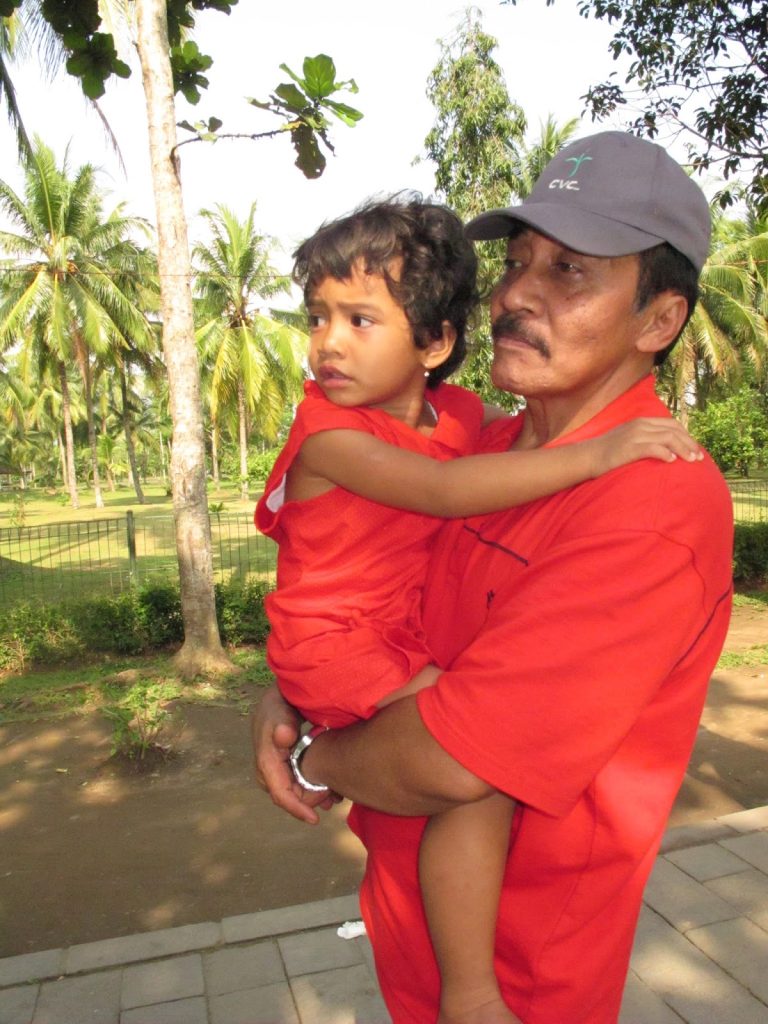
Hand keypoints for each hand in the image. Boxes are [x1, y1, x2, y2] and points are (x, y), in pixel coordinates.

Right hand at [251, 685, 337, 823]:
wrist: (281, 694)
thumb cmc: (280, 701)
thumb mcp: (280, 709)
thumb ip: (283, 723)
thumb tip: (283, 737)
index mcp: (266, 760)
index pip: (280, 792)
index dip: (296, 807)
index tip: (314, 819)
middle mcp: (268, 768)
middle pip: (288, 796)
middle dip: (308, 803)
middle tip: (333, 801)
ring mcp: (275, 766)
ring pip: (292, 790)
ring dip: (311, 795)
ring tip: (334, 797)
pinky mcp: (284, 763)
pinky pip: (296, 781)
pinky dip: (312, 785)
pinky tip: (330, 786)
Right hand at [594, 417, 701, 474]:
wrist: (587, 456)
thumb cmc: (608, 452)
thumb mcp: (629, 439)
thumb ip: (646, 439)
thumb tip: (667, 450)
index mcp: (642, 421)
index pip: (672, 424)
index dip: (687, 436)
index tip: (695, 450)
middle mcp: (640, 425)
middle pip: (673, 430)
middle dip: (689, 443)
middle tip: (699, 458)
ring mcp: (635, 435)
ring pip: (668, 438)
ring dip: (683, 449)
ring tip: (690, 461)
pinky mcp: (629, 447)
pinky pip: (653, 448)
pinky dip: (665, 454)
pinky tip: (672, 462)